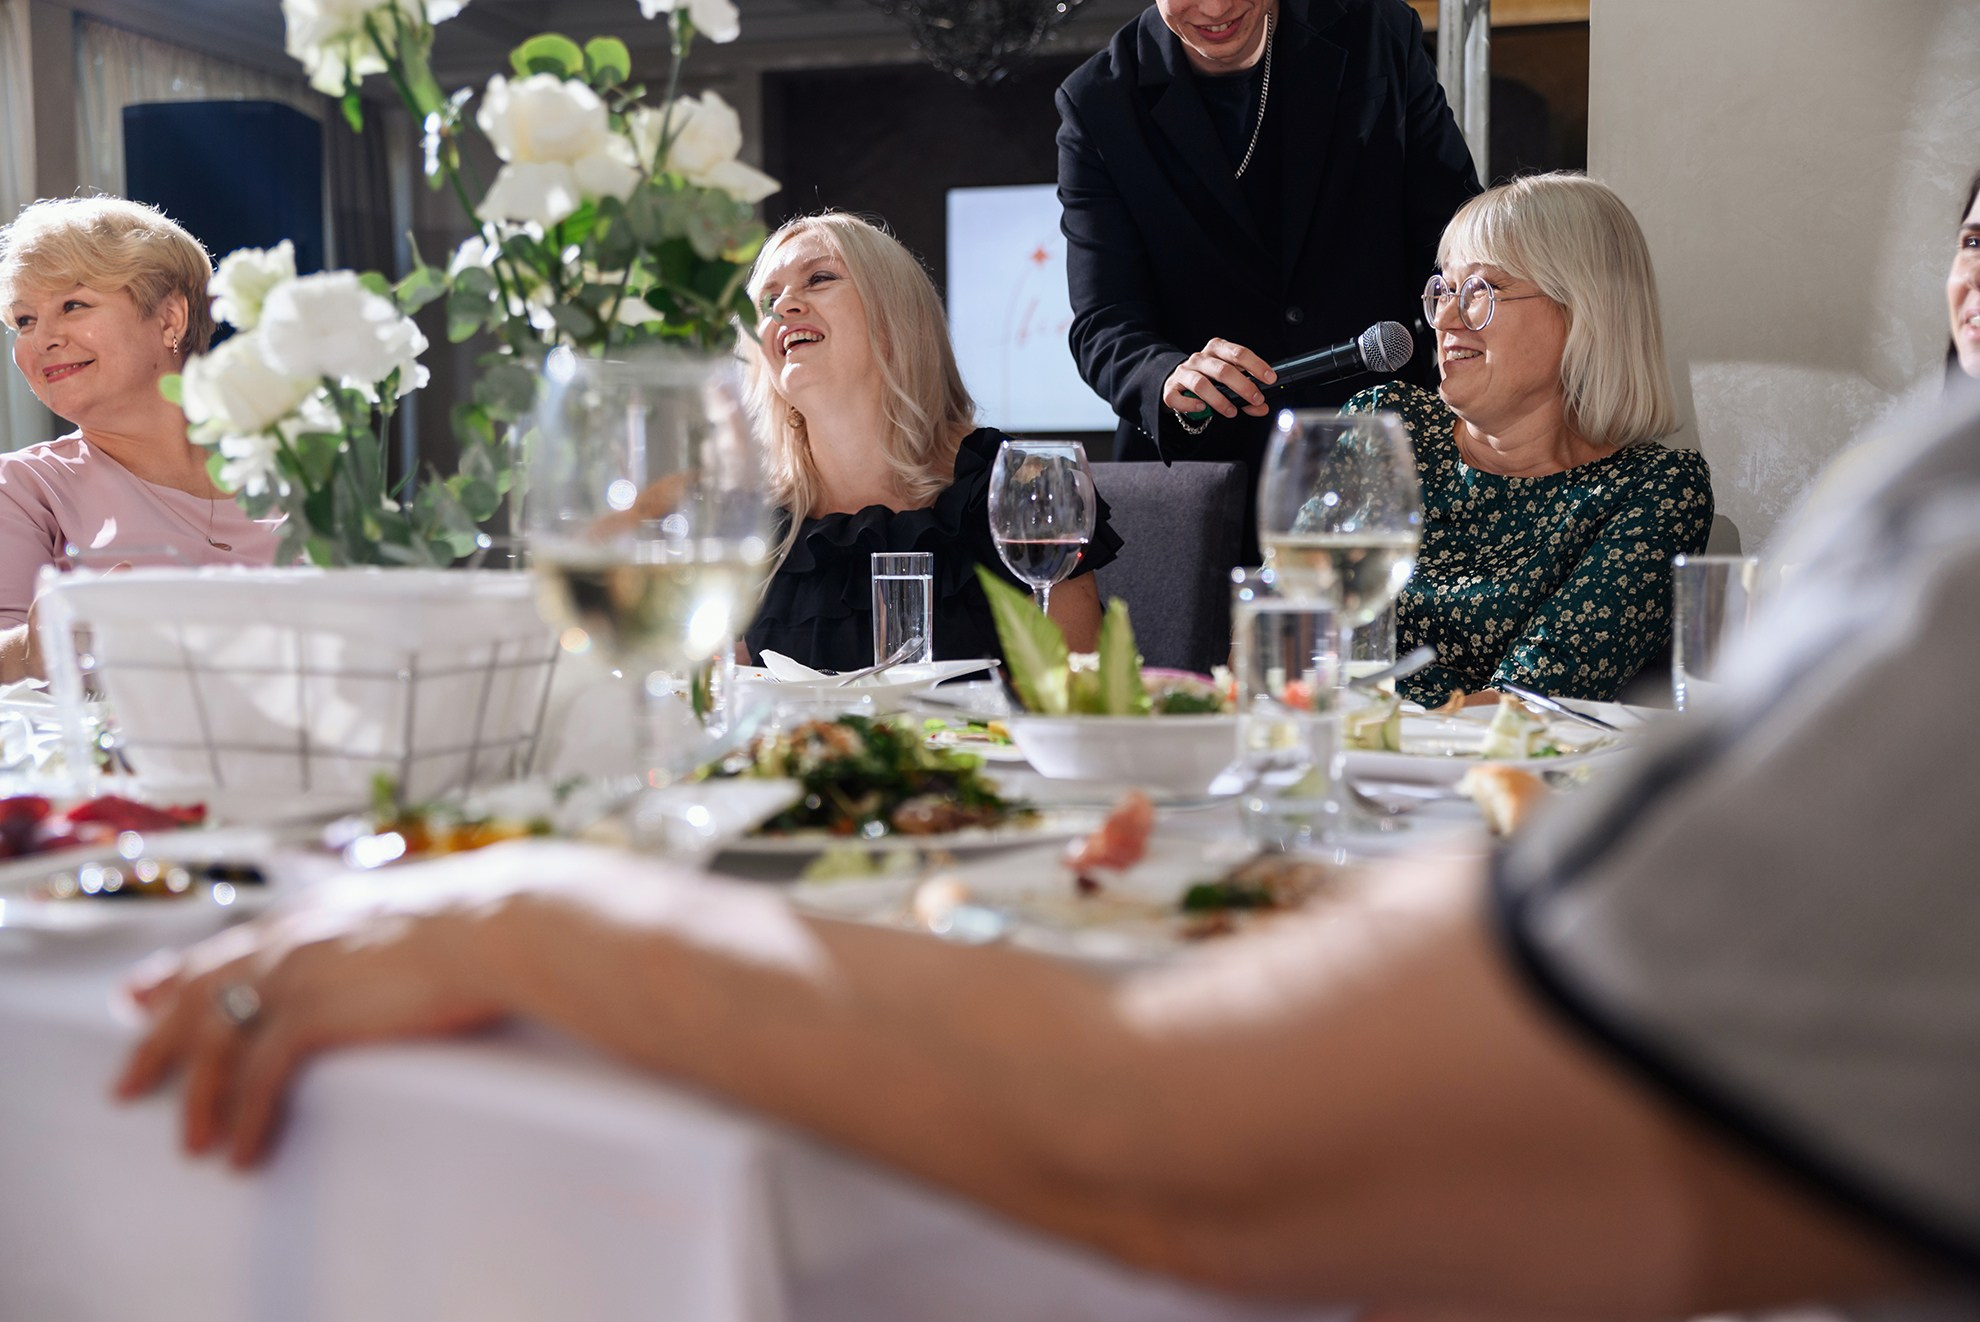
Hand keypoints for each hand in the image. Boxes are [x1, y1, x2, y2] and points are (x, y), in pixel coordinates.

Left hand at [112, 893, 505, 1167]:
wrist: (495, 924)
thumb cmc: (477, 919)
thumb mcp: (404, 908)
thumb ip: (371, 925)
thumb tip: (382, 940)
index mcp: (308, 913)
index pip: (224, 945)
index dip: (174, 975)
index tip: (141, 995)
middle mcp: (286, 938)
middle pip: (194, 993)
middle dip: (154, 1041)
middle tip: (127, 1081)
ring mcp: (294, 975)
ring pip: (214, 1044)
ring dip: (197, 1099)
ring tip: (192, 1143)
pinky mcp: (314, 1014)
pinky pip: (259, 1078)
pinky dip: (246, 1119)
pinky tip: (243, 1152)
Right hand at [1162, 339, 1275, 420]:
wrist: (1179, 381)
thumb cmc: (1209, 379)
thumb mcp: (1229, 382)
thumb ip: (1246, 394)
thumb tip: (1263, 407)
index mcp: (1217, 349)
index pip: (1238, 353)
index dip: (1256, 366)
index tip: (1270, 379)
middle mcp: (1200, 358)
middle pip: (1223, 370)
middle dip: (1243, 386)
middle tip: (1256, 399)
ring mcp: (1184, 372)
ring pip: (1201, 384)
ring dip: (1219, 400)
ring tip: (1232, 412)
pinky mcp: (1171, 389)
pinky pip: (1179, 398)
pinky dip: (1191, 405)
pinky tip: (1203, 409)